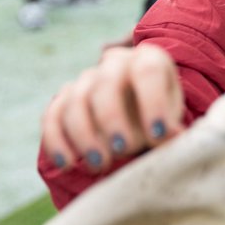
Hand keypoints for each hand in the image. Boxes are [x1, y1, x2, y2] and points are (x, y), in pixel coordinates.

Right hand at [41, 43, 184, 173]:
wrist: (139, 114)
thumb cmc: (158, 117)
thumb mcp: (171, 120)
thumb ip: (170, 129)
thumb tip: (172, 135)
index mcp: (148, 59)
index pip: (148, 71)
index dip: (153, 102)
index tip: (159, 135)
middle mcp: (115, 63)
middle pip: (105, 83)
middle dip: (112, 119)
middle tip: (123, 150)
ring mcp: (87, 80)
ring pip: (76, 100)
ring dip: (84, 135)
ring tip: (99, 165)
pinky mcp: (64, 100)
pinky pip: (52, 115)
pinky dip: (56, 140)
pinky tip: (66, 164)